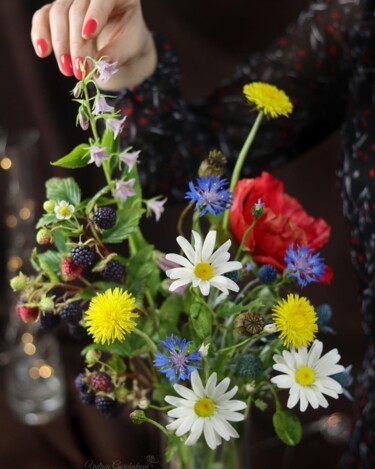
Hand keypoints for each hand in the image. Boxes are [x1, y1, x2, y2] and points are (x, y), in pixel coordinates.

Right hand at [31, 0, 156, 89]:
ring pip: (58, 14)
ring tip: (68, 70)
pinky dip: (40, 35)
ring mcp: (71, 1)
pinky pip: (42, 18)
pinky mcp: (55, 12)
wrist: (119, 46)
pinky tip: (43, 52)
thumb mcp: (129, 49)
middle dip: (76, 43)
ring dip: (61, 45)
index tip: (89, 34)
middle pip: (76, 10)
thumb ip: (117, 54)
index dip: (95, 15)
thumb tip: (101, 65)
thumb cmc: (127, 44)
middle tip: (80, 69)